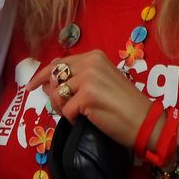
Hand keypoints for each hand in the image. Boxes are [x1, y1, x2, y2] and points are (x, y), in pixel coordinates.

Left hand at [24, 50, 153, 148]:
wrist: (146, 122)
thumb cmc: (126, 105)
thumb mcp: (102, 81)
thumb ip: (79, 77)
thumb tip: (47, 84)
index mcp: (94, 56)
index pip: (59, 62)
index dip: (43, 75)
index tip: (31, 86)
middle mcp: (90, 63)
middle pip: (54, 76)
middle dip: (51, 94)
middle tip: (59, 107)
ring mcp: (88, 79)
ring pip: (57, 94)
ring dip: (62, 108)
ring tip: (75, 114)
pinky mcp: (87, 97)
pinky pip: (67, 110)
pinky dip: (71, 119)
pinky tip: (83, 120)